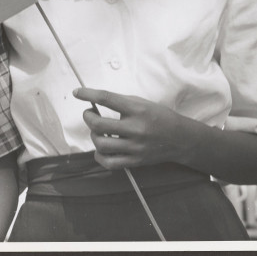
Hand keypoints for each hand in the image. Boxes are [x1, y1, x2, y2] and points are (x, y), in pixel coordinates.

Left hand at [73, 87, 192, 168]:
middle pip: (99, 124)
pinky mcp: (135, 161)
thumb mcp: (141, 103)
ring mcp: (135, 147)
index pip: (106, 98)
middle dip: (88, 117)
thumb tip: (95, 100)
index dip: (88, 94)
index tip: (77, 93)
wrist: (180, 138)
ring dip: (93, 135)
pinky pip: (109, 162)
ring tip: (98, 130)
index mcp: (137, 109)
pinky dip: (99, 155)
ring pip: (101, 143)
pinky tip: (101, 148)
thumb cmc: (158, 116)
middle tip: (89, 113)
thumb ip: (120, 102)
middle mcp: (135, 128)